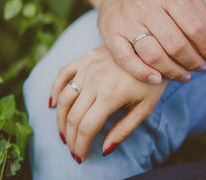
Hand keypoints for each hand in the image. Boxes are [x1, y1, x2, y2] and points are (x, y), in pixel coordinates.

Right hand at [50, 45, 166, 162]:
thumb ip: (124, 130)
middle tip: (73, 150)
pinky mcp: (85, 58)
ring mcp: (88, 67)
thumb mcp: (145, 108)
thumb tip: (104, 150)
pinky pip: (63, 74)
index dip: (80, 146)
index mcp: (111, 95)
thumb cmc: (152, 81)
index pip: (86, 128)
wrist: (153, 48)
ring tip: (64, 134)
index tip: (80, 157)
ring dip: (60, 120)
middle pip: (73, 116)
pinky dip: (55, 89)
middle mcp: (95, 80)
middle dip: (70, 138)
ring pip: (64, 98)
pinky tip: (53, 104)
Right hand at [96, 0, 205, 83]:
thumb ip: (204, 15)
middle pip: (175, 44)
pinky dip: (142, 73)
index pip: (194, 26)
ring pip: (153, 55)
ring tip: (184, 75)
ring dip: (173, 71)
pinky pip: (126, 60)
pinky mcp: (109, 33)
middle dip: (192, 61)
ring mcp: (125, 20)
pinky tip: (157, 79)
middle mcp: (144, 5)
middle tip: (200, 67)